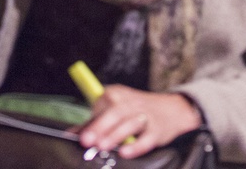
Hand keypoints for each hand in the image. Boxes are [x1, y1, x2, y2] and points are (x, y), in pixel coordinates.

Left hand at [79, 86, 201, 157]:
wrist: (172, 109)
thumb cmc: (137, 110)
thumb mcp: (116, 109)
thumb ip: (95, 121)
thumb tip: (72, 133)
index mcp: (117, 94)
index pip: (101, 107)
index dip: (91, 122)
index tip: (80, 136)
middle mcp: (131, 103)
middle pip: (114, 113)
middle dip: (100, 127)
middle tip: (88, 141)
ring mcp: (146, 116)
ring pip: (129, 124)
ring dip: (115, 135)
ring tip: (103, 146)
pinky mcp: (157, 130)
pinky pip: (146, 138)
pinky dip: (136, 145)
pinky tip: (125, 152)